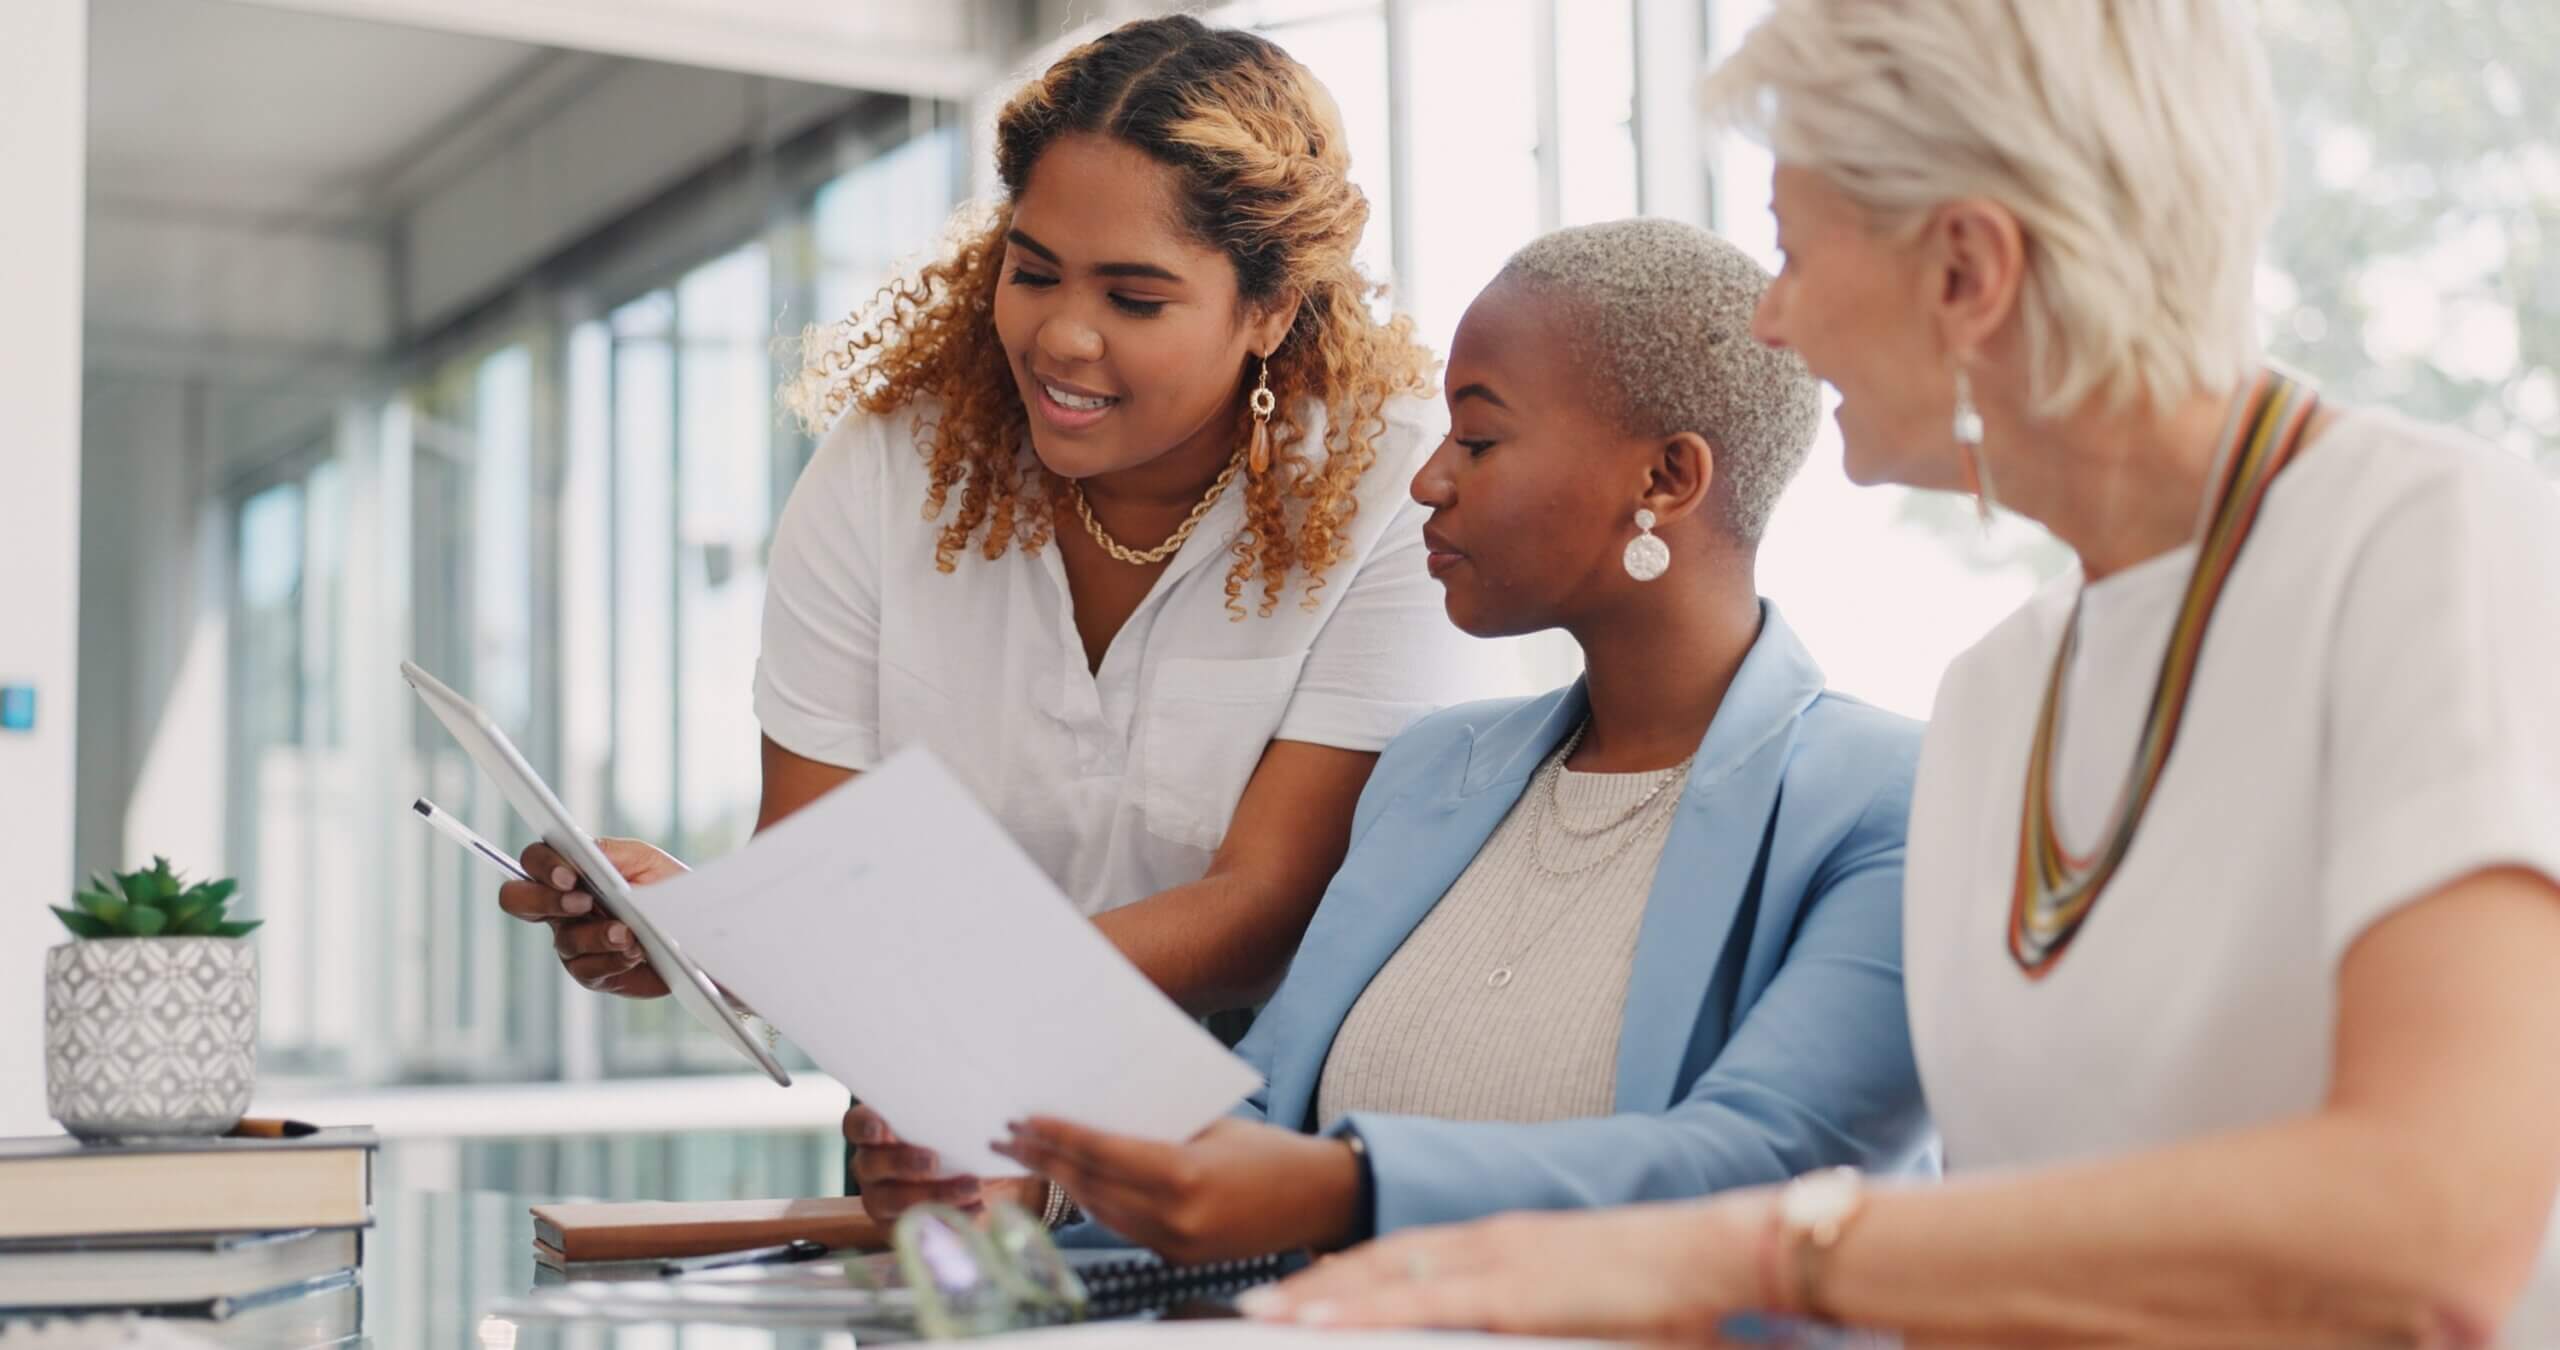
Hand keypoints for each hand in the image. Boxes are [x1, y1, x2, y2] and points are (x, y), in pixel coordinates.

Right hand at [497, 838, 686, 997]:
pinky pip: (588, 969)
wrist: (697, 930)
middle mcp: (561, 907)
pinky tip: (634, 952)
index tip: (569, 876)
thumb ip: (611, 852)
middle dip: (544, 900)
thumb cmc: (667, 888)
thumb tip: (584, 849)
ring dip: (596, 935)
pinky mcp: (592, 971)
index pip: (534, 861)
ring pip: (564, 940)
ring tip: (627, 933)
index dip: (542, 867)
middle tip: (583, 903)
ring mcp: (573, 941)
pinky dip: (613, 960)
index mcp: (570, 872)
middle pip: (518, 900)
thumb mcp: (644, 861)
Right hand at [846, 1105, 1042, 1227]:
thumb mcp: (958, 1121)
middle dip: (902, 1163)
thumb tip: (985, 1104)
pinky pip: (915, 1227)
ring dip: (933, 1194)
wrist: (974, 1182)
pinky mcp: (896, 1228)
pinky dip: (948, 1218)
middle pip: (871, 1165)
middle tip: (933, 1161)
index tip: (881, 1129)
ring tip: (971, 1187)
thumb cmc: (958, 1139)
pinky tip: (977, 1206)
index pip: (856, 1125)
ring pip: (892, 1200)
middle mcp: (870, 1166)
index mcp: (876, 1132)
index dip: (865, 1127)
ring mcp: (879, 1199)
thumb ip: (956, 1112)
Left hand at [993, 1116, 1360, 1264]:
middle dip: (1045, 1158)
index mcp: (1183, 1174)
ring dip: (1063, 1181)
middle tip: (1007, 1135)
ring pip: (1099, 1210)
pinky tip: (1076, 1181)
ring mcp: (1174, 1244)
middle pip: (1091, 1184)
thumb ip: (1157, 1125)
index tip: (1024, 1118)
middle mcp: (1174, 1217)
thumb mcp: (1212, 1124)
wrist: (1318, 1200)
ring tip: (1031, 1156)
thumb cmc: (1270, 1150)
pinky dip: (1095, 1201)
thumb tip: (1095, 1113)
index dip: (1058, 1135)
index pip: (1102, 1151)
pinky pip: (1122, 1226)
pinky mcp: (1177, 1257)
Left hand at [1237, 1193, 1769, 1344]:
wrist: (1722, 1251)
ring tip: (1263, 1310)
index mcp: (1510, 1244)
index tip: (1304, 1290)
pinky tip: (1319, 1320)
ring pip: (1387, 1275)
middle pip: (1382, 1259)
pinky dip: (1364, 1310)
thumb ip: (1536, 1321)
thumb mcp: (1585, 1309)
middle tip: (1257, 1301)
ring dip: (1321, 1295)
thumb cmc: (1670, 1290)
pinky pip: (1420, 1303)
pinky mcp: (1515, 1291)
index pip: (1409, 1255)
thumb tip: (1518, 1329)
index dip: (1351, 1273)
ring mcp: (1501, 1260)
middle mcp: (1494, 1241)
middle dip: (1317, 1283)